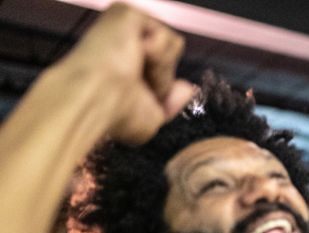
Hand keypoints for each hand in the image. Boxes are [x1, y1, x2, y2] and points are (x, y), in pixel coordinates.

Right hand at [60, 3, 193, 143]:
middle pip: (171, 57)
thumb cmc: (114, 113)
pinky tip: (134, 56)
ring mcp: (125, 27)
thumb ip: (171, 102)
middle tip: (136, 87)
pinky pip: (168, 37)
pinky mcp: (128, 14)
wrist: (97, 99)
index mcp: (123, 64)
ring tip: (133, 72)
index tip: (146, 100)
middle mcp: (123, 43)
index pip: (162, 68)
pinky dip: (159, 54)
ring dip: (162, 68)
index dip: (163, 88)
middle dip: (163, 80)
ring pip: (173, 46)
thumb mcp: (152, 117)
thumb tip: (186, 87)